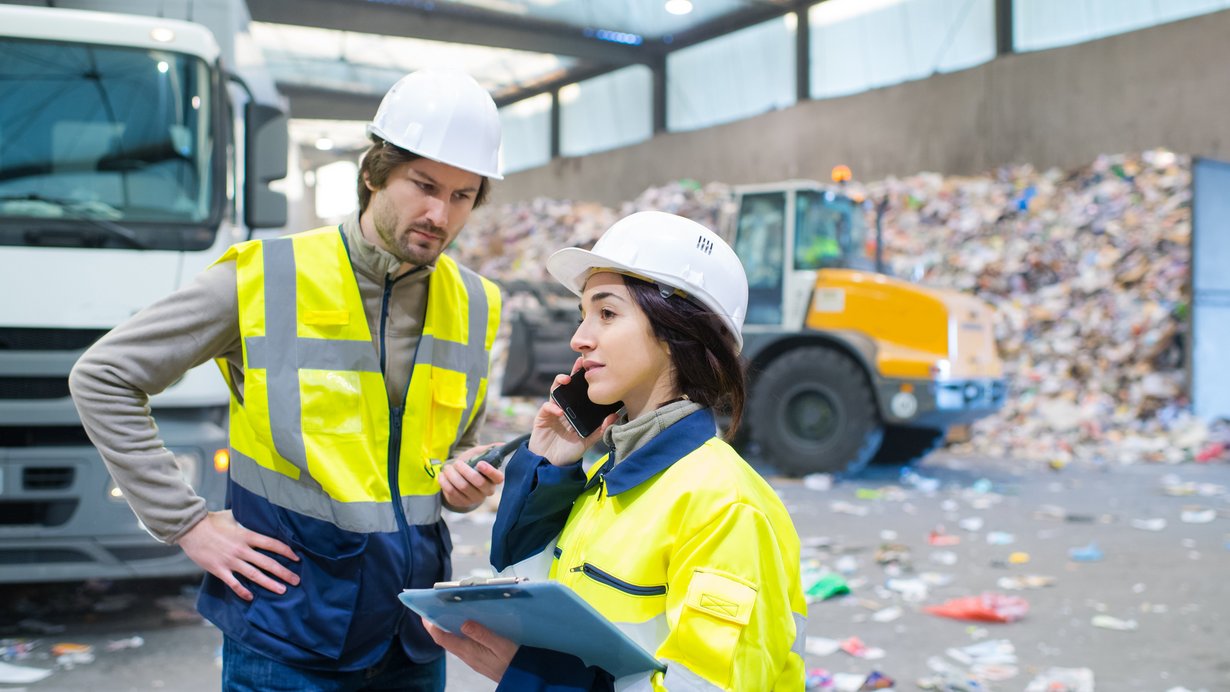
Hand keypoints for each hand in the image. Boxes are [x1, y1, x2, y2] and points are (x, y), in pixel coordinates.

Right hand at [176, 510, 298, 601]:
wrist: (190, 530)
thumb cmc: (211, 521)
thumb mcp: (232, 515)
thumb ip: (245, 518)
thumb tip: (256, 512)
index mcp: (247, 535)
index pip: (272, 544)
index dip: (286, 551)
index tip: (296, 558)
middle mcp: (242, 549)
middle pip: (267, 562)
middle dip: (284, 572)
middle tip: (296, 580)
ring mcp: (231, 561)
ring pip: (255, 575)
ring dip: (270, 583)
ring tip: (282, 590)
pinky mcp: (219, 570)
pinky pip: (234, 583)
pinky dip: (243, 591)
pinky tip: (251, 597)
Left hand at [424, 619, 517, 682]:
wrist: (524, 678)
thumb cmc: (515, 661)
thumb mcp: (501, 645)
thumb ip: (482, 634)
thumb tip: (464, 623)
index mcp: (469, 651)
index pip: (443, 638)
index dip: (431, 626)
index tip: (423, 614)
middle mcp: (468, 656)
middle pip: (445, 640)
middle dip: (436, 626)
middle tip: (432, 610)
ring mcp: (473, 659)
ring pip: (454, 643)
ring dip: (447, 630)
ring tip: (446, 615)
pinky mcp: (479, 659)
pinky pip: (463, 646)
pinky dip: (458, 635)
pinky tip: (465, 627)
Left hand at [439, 444, 504, 511]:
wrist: (458, 477)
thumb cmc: (471, 464)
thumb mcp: (480, 455)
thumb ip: (489, 449)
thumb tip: (502, 444)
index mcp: (494, 479)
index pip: (498, 478)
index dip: (489, 471)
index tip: (479, 463)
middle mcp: (486, 491)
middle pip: (478, 482)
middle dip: (465, 470)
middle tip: (457, 463)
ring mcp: (474, 498)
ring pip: (463, 486)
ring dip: (452, 475)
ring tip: (447, 468)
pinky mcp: (461, 502)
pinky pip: (452, 492)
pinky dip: (445, 482)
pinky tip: (442, 475)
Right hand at [529, 364, 616, 466]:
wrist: (551, 464)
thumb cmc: (569, 451)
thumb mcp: (588, 441)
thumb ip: (600, 430)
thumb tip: (614, 416)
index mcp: (576, 411)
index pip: (582, 392)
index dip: (586, 379)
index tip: (594, 367)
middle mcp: (564, 407)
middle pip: (568, 386)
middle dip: (573, 373)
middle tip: (580, 362)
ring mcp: (553, 411)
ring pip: (555, 391)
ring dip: (559, 383)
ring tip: (566, 380)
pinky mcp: (542, 417)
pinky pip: (547, 408)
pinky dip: (553, 407)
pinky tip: (559, 411)